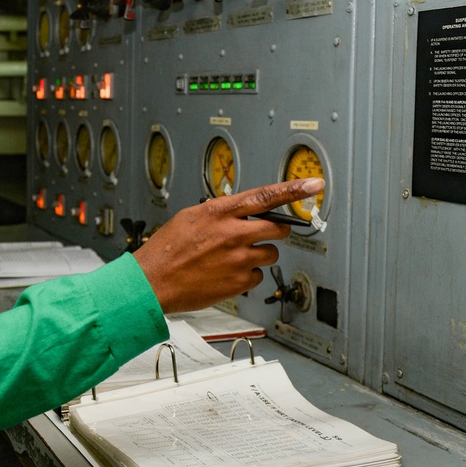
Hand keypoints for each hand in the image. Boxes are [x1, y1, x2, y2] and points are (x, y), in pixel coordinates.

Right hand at [133, 178, 324, 313]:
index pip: (266, 195)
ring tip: (233, 258)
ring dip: (259, 254)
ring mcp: (239, 259)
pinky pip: (258, 275)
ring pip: (271, 254)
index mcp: (220, 212)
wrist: (152, 282)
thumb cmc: (165, 250)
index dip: (294, 189)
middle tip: (264, 234)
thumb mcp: (189, 217)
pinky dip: (247, 275)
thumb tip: (237, 211)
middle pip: (278, 228)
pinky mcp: (239, 282)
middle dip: (276, 230)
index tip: (314, 184)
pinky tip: (226, 273)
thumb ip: (218, 212)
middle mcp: (233, 234)